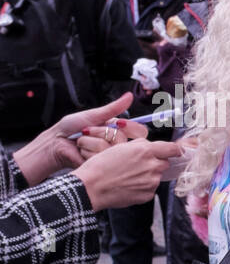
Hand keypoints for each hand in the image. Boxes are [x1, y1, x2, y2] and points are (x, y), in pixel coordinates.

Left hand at [12, 93, 133, 184]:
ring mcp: (108, 157)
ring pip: (108, 147)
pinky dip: (86, 150)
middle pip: (122, 138)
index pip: (139, 131)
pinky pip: (99, 156)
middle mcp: (115, 145)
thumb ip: (114, 108)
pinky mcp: (100, 166)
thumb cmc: (70, 128)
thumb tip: (129, 96)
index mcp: (117, 132)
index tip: (120, 123)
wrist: (55, 142)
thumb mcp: (93, 115)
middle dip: (100, 131)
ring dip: (90, 141)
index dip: (131, 127)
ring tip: (81, 141)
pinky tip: (80, 151)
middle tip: (88, 131)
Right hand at [72, 139, 182, 210]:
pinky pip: (150, 188)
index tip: (177, 151)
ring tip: (129, 176)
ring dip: (148, 175)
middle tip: (139, 165)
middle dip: (156, 163)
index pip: (173, 149)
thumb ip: (141, 146)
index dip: (175, 150)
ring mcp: (152, 182)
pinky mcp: (148, 195)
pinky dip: (143, 187)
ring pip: (157, 176)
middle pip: (165, 163)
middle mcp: (152, 166)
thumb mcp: (120, 147)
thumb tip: (151, 147)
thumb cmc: (101, 166)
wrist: (92, 187)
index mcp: (146, 151)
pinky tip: (128, 185)